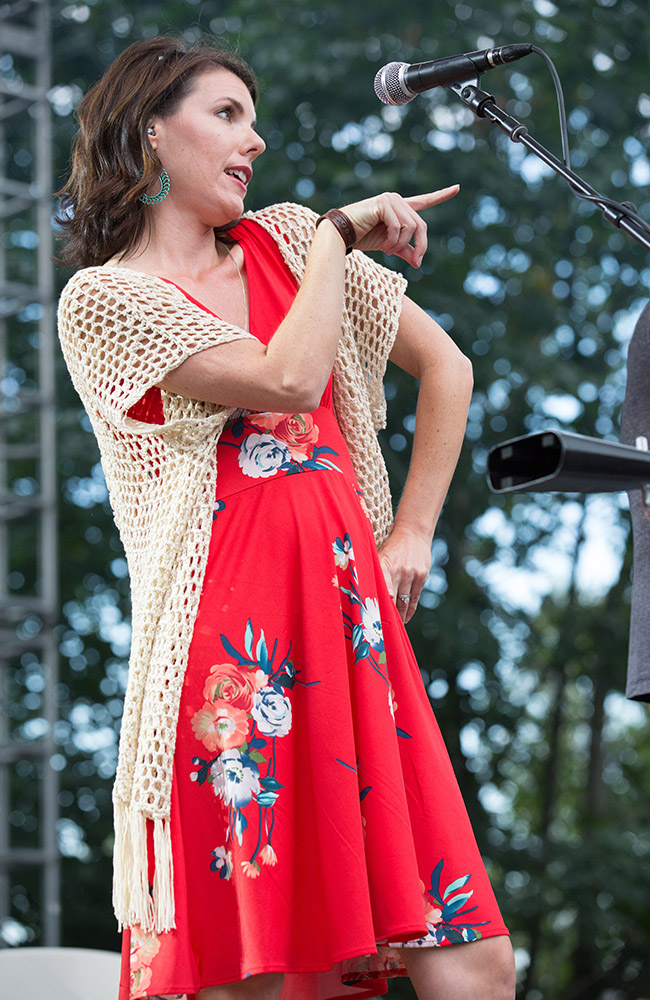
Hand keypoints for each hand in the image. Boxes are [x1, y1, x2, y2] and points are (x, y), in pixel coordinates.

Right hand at [339, 186, 458, 267]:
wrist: (342, 234)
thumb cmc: (363, 237)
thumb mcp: (389, 245)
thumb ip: (404, 251)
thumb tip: (419, 262)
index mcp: (400, 207)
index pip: (424, 201)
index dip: (441, 195)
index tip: (457, 188)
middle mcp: (398, 200)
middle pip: (421, 225)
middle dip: (420, 246)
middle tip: (414, 261)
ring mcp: (391, 200)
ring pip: (410, 227)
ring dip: (401, 245)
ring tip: (388, 251)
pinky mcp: (383, 203)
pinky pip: (398, 227)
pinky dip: (393, 241)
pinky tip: (384, 246)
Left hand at [377, 526, 432, 623]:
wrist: (413, 533)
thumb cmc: (390, 547)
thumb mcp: (378, 555)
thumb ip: (370, 572)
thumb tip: (358, 593)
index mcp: (383, 565)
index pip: (380, 592)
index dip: (376, 608)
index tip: (371, 622)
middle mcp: (398, 570)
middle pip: (392, 600)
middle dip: (387, 616)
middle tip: (380, 632)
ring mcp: (412, 574)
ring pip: (404, 602)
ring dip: (399, 617)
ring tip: (393, 629)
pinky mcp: (422, 577)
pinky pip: (415, 599)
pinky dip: (409, 611)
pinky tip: (404, 619)